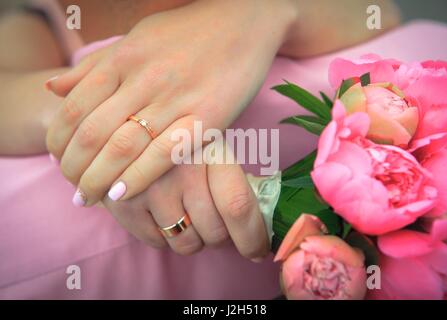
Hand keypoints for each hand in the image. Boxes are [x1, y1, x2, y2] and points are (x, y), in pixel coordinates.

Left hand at [45, 0, 297, 205]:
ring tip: (90, 198)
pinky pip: (165, 153)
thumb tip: (53, 87)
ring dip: (98, 180)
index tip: (59, 161)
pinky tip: (122, 193)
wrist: (244, 22)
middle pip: (93, 134)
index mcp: (122, 58)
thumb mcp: (136, 38)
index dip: (59, 143)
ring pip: (123, 148)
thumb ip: (95, 65)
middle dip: (74, 169)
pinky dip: (138, 177)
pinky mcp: (207, 117)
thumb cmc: (188, 31)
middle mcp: (143, 79)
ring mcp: (176, 99)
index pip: (73, 109)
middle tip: (73, 189)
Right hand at [101, 161, 268, 258]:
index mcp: (211, 151)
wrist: (129, 138)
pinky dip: (165, 237)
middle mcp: (180, 169)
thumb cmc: (184, 149)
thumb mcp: (215, 152)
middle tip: (213, 221)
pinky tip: (162, 213)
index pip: (237, 205)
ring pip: (187, 244)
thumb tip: (260, 239)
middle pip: (215, 232)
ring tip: (187, 215)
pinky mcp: (125, 205)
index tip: (257, 250)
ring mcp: (149, 188)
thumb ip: (237, 187)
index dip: (252, 237)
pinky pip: (159, 244)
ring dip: (194, 239)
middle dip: (221, 237)